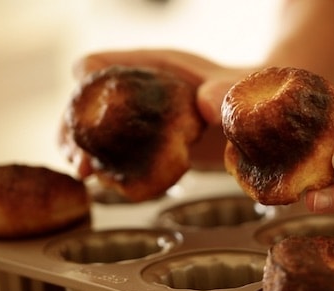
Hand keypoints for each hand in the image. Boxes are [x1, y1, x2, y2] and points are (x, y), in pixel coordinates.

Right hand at [60, 49, 257, 171]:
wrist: (258, 113)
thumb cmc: (246, 90)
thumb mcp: (239, 86)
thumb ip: (226, 90)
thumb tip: (205, 103)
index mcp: (152, 65)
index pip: (97, 65)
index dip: (83, 88)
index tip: (85, 116)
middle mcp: (138, 89)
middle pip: (85, 101)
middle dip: (75, 128)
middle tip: (78, 160)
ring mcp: (139, 117)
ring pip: (95, 129)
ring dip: (84, 150)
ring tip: (83, 173)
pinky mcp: (148, 142)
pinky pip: (117, 152)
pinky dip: (107, 167)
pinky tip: (103, 183)